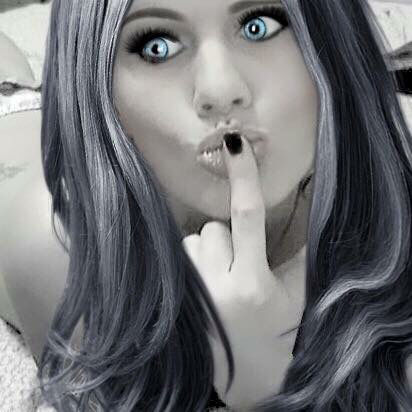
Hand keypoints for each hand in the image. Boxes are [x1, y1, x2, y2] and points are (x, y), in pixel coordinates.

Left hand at [182, 135, 300, 408]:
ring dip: (208, 253)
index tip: (234, 144)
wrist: (241, 372)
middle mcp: (216, 285)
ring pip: (195, 241)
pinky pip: (181, 255)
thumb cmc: (271, 332)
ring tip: (218, 282)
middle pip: (215, 228)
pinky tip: (201, 288)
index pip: (248, 216)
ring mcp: (190, 292)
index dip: (243, 177)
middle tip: (238, 270)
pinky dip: (193, 263)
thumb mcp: (292, 297)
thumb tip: (309, 213)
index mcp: (252, 282)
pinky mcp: (175, 296)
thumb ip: (299, 259)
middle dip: (228, 241)